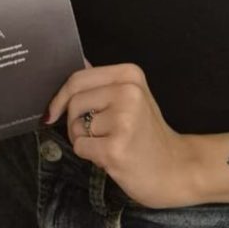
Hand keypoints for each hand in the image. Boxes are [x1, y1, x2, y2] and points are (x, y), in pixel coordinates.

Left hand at [44, 62, 197, 208]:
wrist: (174, 168)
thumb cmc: (147, 134)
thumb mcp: (132, 97)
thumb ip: (104, 82)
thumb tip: (79, 61)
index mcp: (130, 74)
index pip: (78, 78)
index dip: (60, 96)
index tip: (54, 111)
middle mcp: (127, 92)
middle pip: (74, 102)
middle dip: (74, 122)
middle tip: (94, 134)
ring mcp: (123, 120)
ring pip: (76, 126)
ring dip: (85, 140)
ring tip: (109, 143)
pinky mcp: (115, 148)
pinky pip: (80, 147)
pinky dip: (89, 155)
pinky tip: (110, 156)